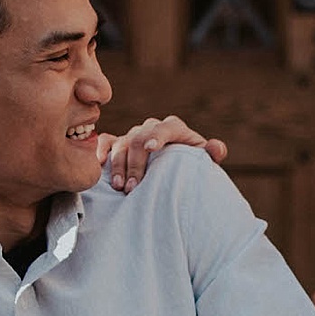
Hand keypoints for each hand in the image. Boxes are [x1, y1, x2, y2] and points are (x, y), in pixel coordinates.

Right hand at [94, 115, 228, 190]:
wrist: (174, 173)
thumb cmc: (190, 168)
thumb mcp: (202, 163)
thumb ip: (211, 155)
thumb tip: (216, 148)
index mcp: (174, 128)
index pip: (166, 128)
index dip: (158, 136)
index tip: (152, 149)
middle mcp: (151, 128)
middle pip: (139, 138)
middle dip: (135, 163)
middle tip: (133, 187)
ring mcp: (134, 135)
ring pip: (122, 143)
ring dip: (118, 165)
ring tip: (120, 187)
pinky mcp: (119, 143)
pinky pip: (106, 142)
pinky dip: (100, 151)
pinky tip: (98, 167)